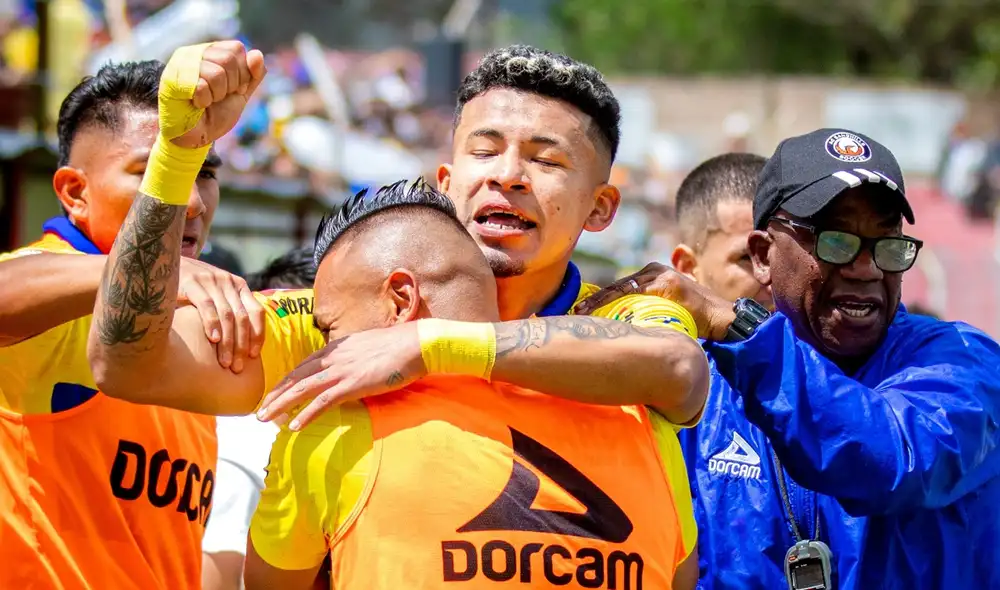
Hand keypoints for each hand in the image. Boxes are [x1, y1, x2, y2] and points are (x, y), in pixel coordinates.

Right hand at [163, 40, 266, 148]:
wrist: (198, 136)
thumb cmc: (216, 113)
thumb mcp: (241, 93)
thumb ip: (253, 75)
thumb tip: (257, 54)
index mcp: (211, 52)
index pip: (236, 48)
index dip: (242, 72)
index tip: (233, 88)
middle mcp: (194, 53)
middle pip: (228, 59)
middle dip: (231, 85)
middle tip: (219, 96)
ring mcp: (181, 65)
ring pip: (216, 73)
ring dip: (217, 94)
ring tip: (207, 100)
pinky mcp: (172, 80)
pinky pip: (201, 86)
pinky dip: (204, 101)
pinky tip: (196, 104)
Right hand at [177, 258, 264, 372]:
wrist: (165, 264)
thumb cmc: (191, 288)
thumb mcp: (214, 296)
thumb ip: (227, 311)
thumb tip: (239, 344)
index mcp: (238, 285)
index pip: (256, 312)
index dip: (257, 335)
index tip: (253, 356)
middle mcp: (228, 281)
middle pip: (242, 317)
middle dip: (241, 345)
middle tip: (237, 367)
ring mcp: (211, 280)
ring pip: (227, 315)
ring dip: (228, 341)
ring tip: (225, 361)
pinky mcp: (193, 282)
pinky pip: (207, 306)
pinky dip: (212, 324)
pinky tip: (213, 340)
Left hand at [256, 323, 425, 430]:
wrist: (415, 344)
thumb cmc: (398, 346)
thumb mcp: (367, 348)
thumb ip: (353, 357)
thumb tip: (349, 369)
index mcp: (336, 348)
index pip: (302, 366)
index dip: (286, 381)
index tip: (273, 394)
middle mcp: (333, 357)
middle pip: (295, 377)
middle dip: (275, 394)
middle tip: (258, 411)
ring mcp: (341, 371)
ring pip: (302, 389)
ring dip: (281, 405)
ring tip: (265, 419)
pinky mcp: (352, 384)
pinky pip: (323, 402)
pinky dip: (306, 414)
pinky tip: (294, 426)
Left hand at [575, 262, 736, 340]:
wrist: (721, 320)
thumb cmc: (694, 321)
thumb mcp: (665, 311)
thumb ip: (645, 311)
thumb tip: (622, 326)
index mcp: (652, 276)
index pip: (620, 287)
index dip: (598, 299)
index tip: (579, 310)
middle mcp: (654, 271)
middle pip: (617, 286)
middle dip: (595, 300)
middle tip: (575, 311)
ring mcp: (661, 275)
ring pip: (623, 288)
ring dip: (600, 301)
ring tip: (582, 313)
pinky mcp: (668, 283)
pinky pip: (636, 293)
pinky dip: (618, 303)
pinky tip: (604, 312)